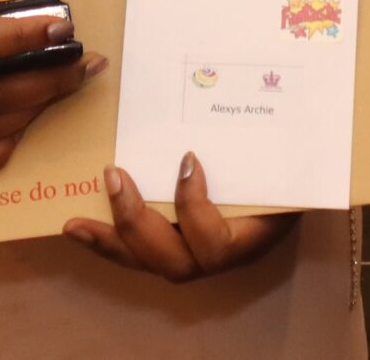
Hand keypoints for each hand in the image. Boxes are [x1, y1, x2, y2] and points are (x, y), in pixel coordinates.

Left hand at [63, 155, 297, 278]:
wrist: (293, 193)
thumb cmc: (291, 172)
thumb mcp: (292, 161)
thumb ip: (283, 147)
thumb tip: (274, 105)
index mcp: (252, 237)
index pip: (217, 243)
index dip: (194, 208)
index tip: (187, 159)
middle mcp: (219, 258)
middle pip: (174, 262)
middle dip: (137, 221)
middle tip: (115, 175)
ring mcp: (193, 258)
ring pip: (148, 264)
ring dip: (110, 240)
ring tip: (75, 222)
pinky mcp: (171, 251)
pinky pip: (137, 256)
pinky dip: (105, 243)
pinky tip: (77, 228)